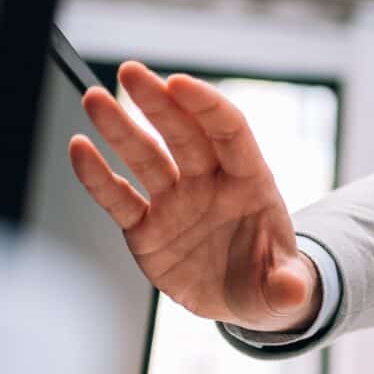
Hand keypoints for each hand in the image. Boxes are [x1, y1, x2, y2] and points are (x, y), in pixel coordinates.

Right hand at [68, 62, 318, 332]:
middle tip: (131, 72)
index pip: (230, 133)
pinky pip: (119, 199)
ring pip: (145, 158)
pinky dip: (97, 177)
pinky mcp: (146, 229)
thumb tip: (293, 293)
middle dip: (157, 102)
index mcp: (250, 183)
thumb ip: (287, 287)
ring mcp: (175, 203)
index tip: (180, 83)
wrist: (243, 301)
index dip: (206, 107)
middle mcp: (209, 184)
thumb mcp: (284, 289)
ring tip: (95, 98)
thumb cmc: (270, 280)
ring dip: (119, 128)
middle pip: (183, 134)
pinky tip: (79, 149)